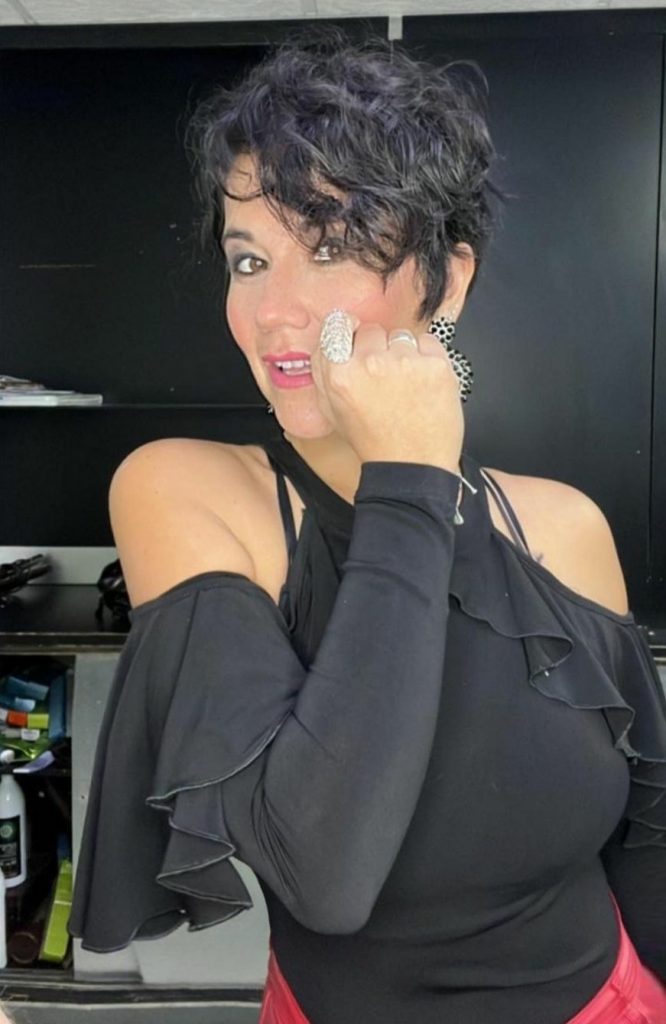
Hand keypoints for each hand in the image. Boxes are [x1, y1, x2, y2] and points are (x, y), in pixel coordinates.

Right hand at [309, 313, 463, 473]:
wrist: (413, 466)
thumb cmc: (375, 442)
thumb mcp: (333, 412)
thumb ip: (324, 373)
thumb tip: (328, 339)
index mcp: (340, 375)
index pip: (337, 325)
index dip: (348, 332)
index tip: (357, 340)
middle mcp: (370, 363)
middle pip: (371, 330)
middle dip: (377, 348)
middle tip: (384, 378)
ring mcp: (405, 362)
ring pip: (400, 336)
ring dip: (403, 354)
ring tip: (405, 386)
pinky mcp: (434, 364)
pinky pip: (428, 343)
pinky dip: (427, 359)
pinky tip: (422, 385)